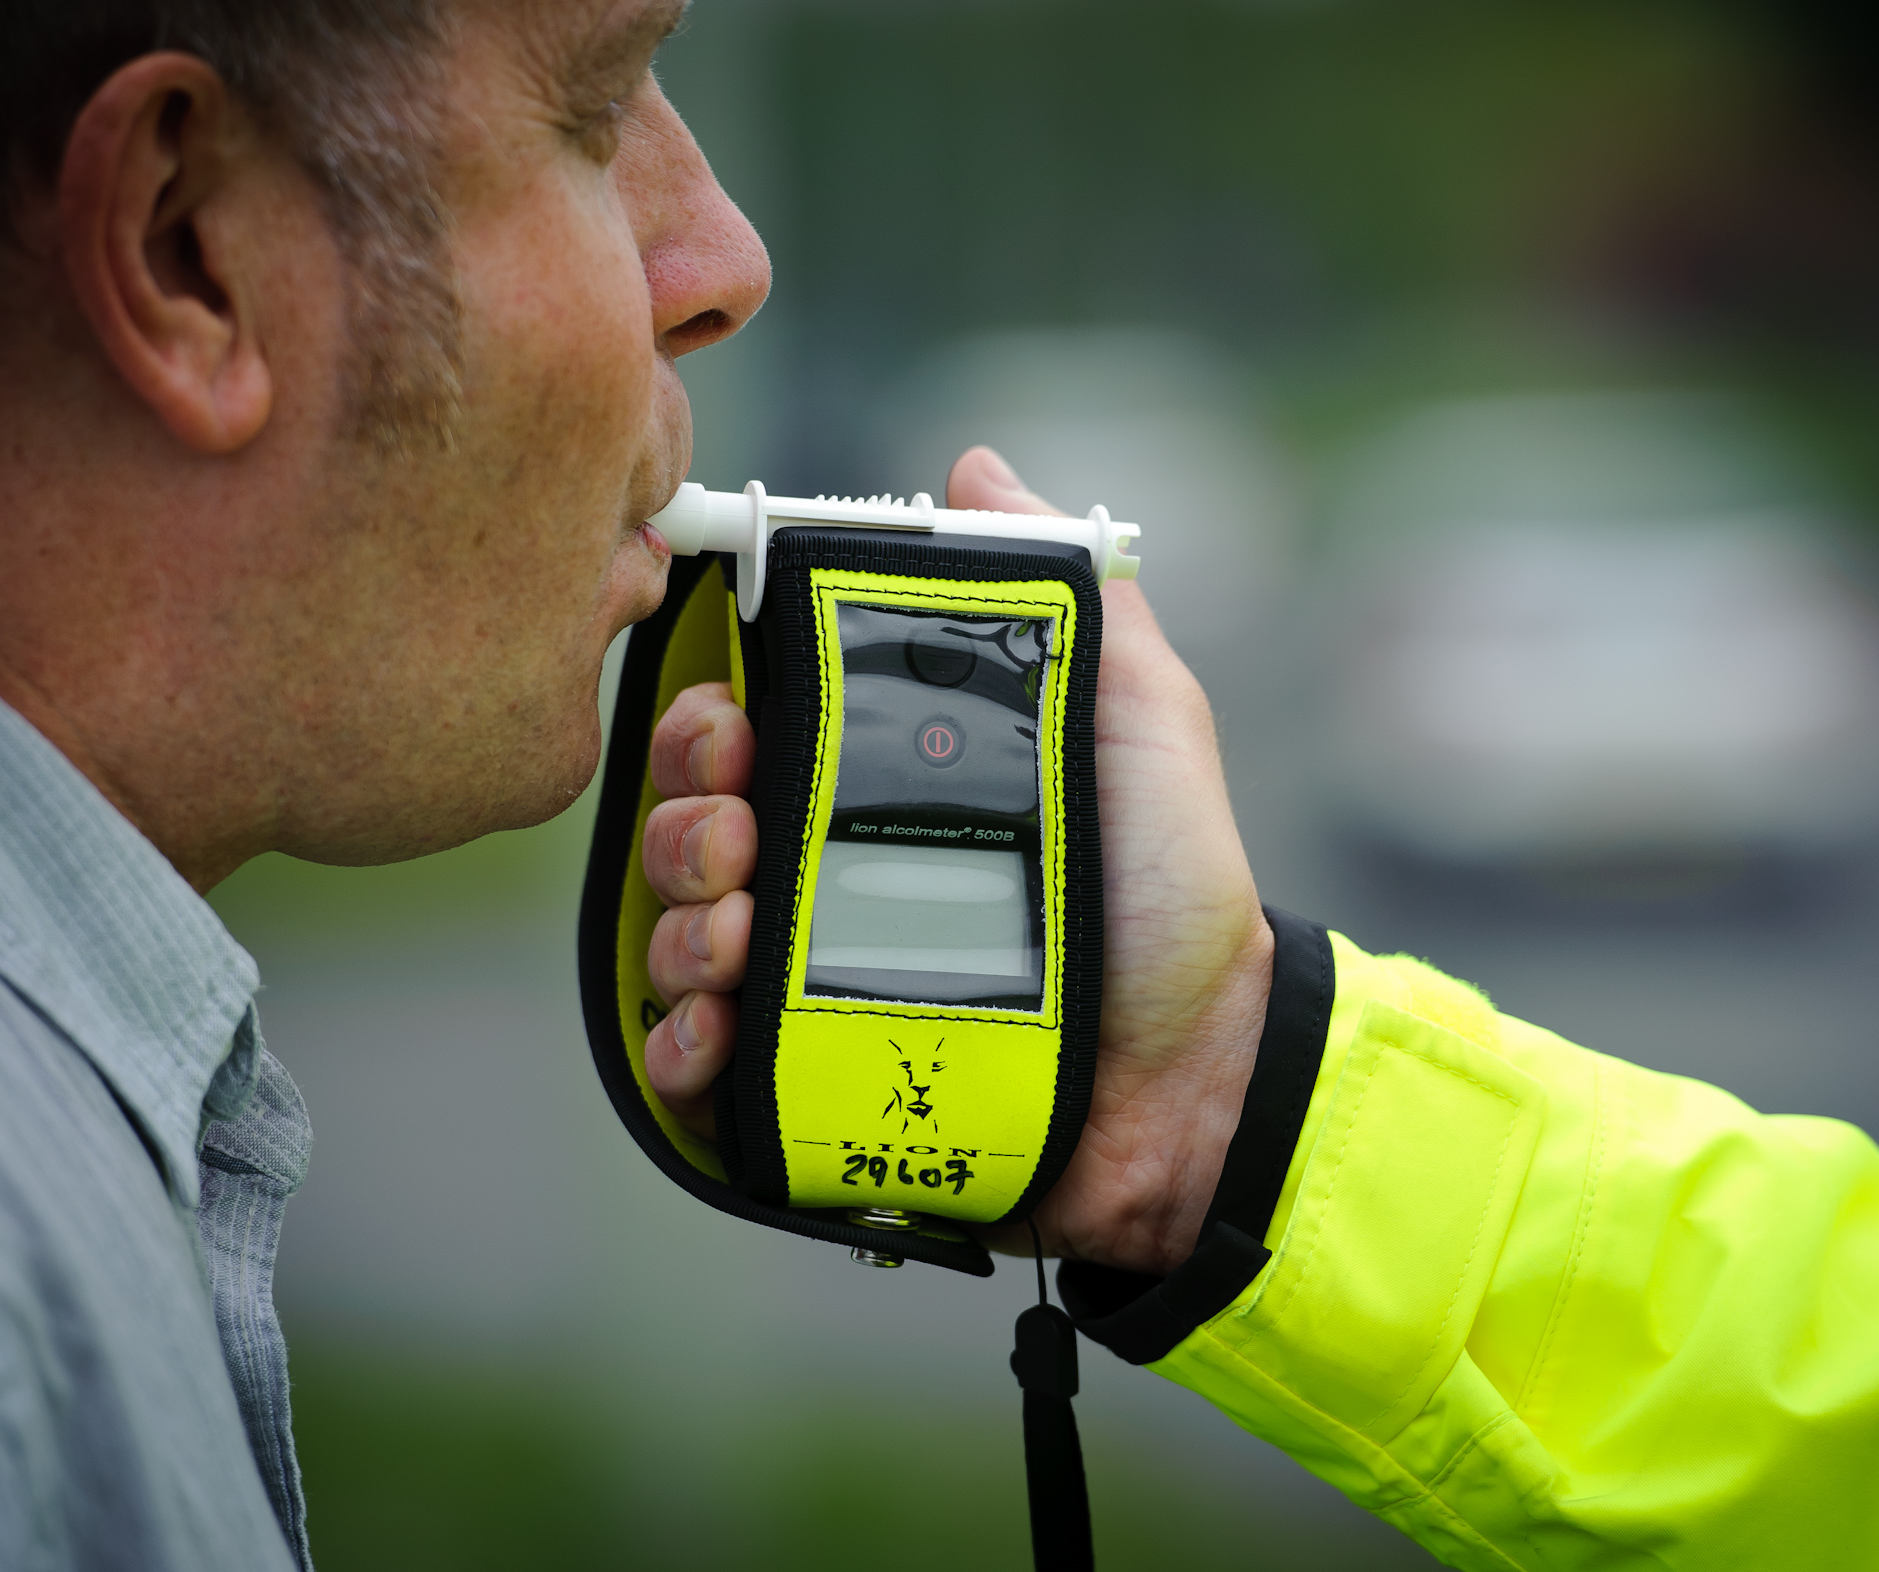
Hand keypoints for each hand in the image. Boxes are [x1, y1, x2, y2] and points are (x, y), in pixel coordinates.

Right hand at [638, 447, 1273, 1274]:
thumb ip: (1073, 604)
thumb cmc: (1174, 898)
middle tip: (738, 834)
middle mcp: (834, 878)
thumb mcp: (1143, 725)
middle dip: (688, 818)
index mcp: (886, 788)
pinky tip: (712, 1028)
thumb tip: (977, 469)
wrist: (1200, 1073)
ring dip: (678, 921)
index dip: (713, 722)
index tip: (735, 727)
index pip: (749, 735)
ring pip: (677, 936)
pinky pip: (698, 1066)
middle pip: (695, 828)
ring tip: (735, 931)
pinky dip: (678, 1045)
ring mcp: (815, 985)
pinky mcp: (814, 1082)